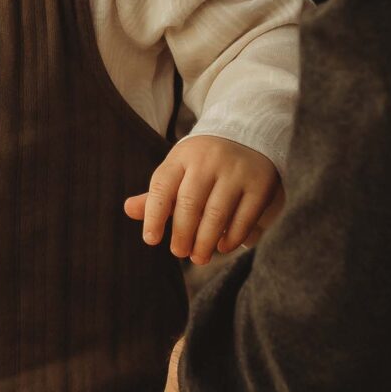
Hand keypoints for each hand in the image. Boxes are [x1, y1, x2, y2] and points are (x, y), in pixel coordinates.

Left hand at [126, 136, 284, 265]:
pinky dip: (232, 237)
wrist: (250, 134)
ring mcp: (237, 171)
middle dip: (182, 234)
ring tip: (199, 257)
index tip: (150, 240)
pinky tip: (224, 246)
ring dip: (205, 241)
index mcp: (182, 156)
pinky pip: (244, 217)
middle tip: (179, 253)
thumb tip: (128, 209)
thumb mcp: (179, 170)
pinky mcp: (261, 183)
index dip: (153, 216)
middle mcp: (209, 160)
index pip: (162, 186)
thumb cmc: (204, 162)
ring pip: (217, 213)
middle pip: (189, 203)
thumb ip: (157, 194)